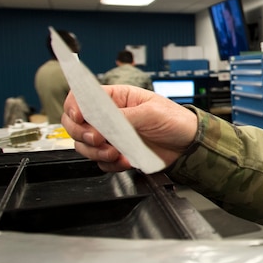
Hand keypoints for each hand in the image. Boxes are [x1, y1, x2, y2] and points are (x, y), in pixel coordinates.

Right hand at [62, 84, 198, 171]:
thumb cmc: (174, 120)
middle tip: (98, 139)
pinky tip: (126, 160)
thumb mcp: (151, 113)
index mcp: (115, 98)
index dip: (73, 107)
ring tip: (116, 152)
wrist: (189, 144)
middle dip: (81, 133)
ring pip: (85, 145)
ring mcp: (111, 137)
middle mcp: (108, 117)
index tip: (78, 117)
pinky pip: (101, 162)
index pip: (82, 98)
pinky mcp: (117, 154)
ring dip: (96, 151)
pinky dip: (110, 164)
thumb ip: (125, 116)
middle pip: (75, 124)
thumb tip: (103, 119)